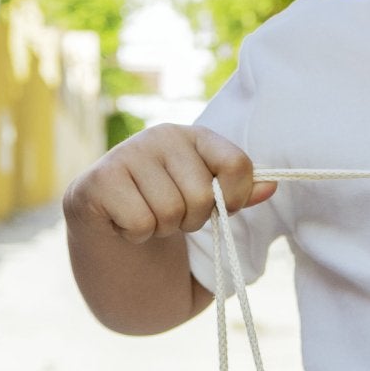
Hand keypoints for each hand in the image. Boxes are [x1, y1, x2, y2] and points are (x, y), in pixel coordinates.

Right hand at [63, 124, 276, 242]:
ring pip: (171, 212)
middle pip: (203, 195)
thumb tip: (270, 187)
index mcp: (193, 136)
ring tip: (147, 217)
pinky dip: (137, 235)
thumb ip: (237, 195)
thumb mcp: (208, 202)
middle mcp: (160, 136)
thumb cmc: (167, 213)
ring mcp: (126, 153)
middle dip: (191, 220)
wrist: (110, 230)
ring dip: (163, 229)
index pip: (236, 164)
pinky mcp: (99, 179)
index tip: (220, 208)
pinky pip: (141, 222)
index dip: (235, 198)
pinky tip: (124, 221)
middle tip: (172, 216)